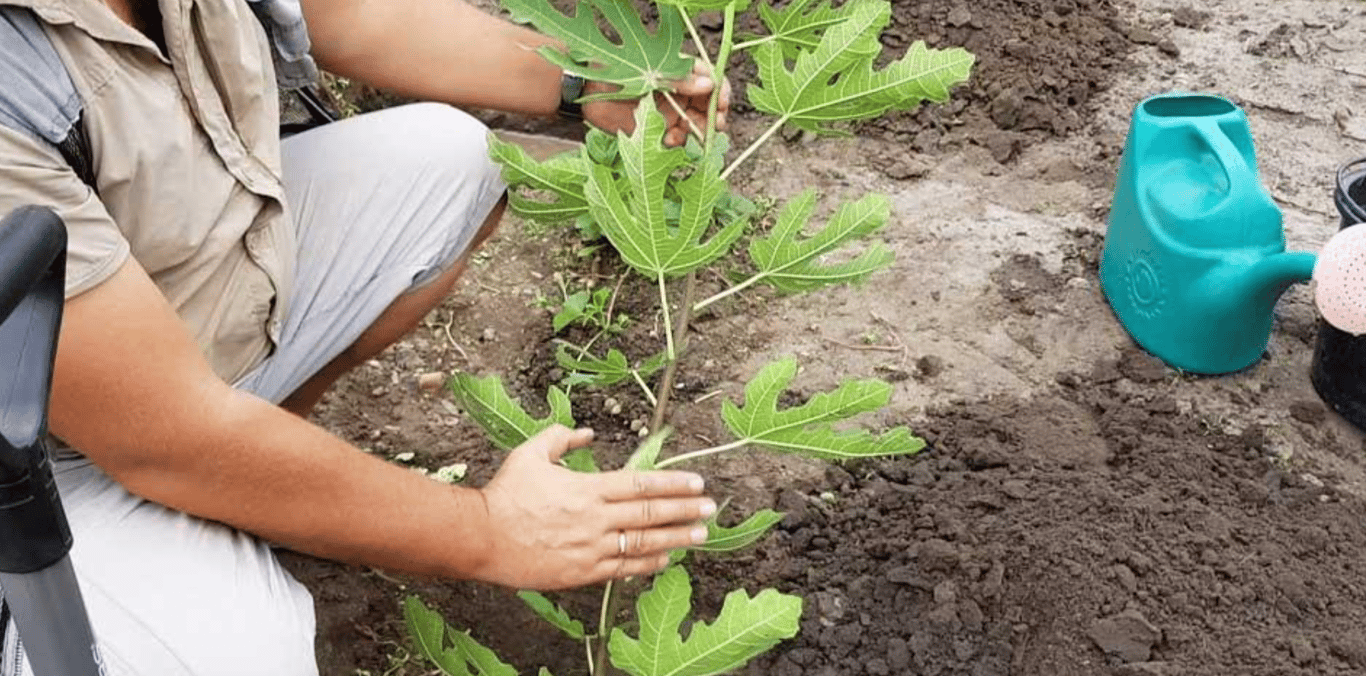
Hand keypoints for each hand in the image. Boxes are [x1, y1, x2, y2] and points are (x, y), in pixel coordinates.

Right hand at [475, 425, 714, 589]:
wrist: (481, 538)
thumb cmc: (505, 494)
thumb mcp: (530, 453)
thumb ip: (562, 438)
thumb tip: (586, 432)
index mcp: (587, 489)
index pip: (641, 485)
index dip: (673, 484)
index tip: (697, 482)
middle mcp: (595, 519)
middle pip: (650, 514)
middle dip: (685, 510)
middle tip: (711, 508)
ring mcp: (591, 548)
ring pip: (644, 543)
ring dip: (677, 538)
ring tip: (701, 534)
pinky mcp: (582, 572)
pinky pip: (624, 569)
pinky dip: (648, 564)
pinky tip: (666, 558)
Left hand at [582, 60, 731, 146]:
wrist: (587, 89)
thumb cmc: (618, 71)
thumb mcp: (650, 74)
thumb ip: (679, 80)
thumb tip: (709, 85)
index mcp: (680, 70)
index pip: (710, 78)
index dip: (720, 91)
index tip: (722, 102)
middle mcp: (680, 90)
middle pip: (709, 104)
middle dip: (714, 115)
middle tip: (715, 125)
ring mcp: (671, 110)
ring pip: (697, 123)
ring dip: (698, 131)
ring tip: (689, 134)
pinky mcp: (659, 129)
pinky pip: (678, 138)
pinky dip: (679, 141)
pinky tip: (671, 140)